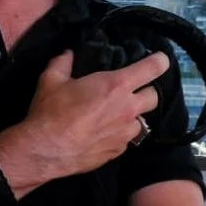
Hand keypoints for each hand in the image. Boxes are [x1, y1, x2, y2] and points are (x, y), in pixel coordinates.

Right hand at [13, 49, 169, 182]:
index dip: (159, 62)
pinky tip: (103, 133)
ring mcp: (125, 133)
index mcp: (116, 85)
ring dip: (132, 116)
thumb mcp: (51, 80)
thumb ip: (63, 62)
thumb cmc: (50, 112)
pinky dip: (119, 135)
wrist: (44, 150)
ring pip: (142, 121)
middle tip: (129, 91)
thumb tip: (68, 53)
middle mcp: (127, 108)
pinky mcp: (118, 151)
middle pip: (154, 96)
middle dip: (146, 92)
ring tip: (113, 115)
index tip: (160, 60)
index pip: (152, 69)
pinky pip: (127, 140)